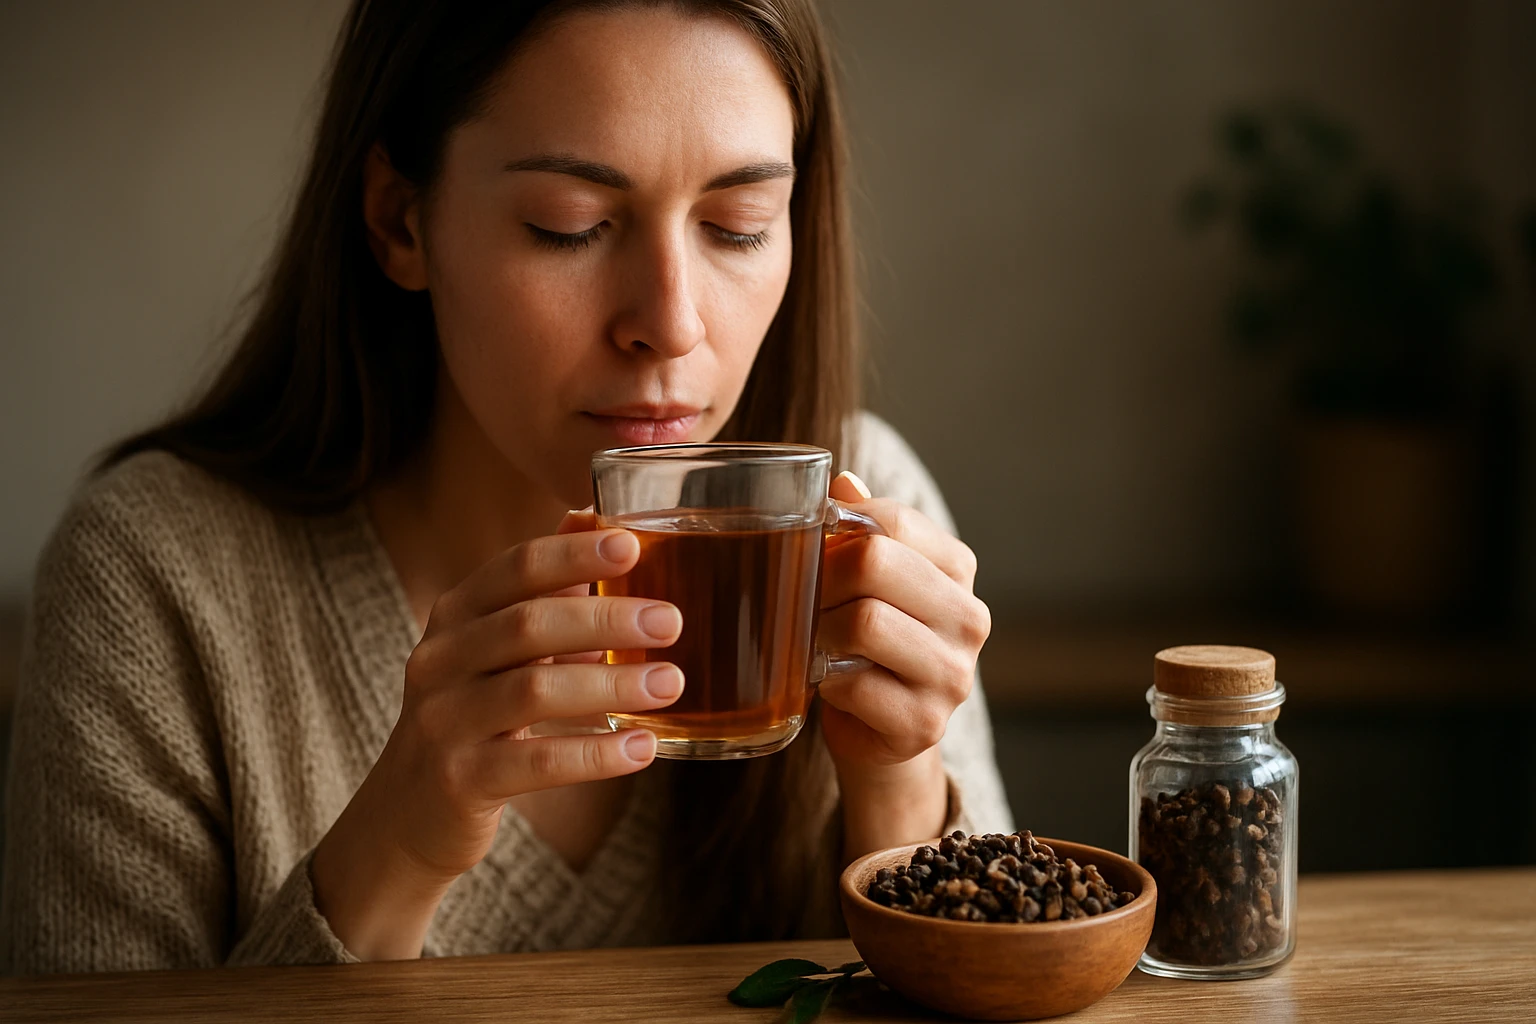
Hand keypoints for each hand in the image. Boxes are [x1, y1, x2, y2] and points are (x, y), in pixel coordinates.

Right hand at [311, 517, 683, 958]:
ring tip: (671, 683)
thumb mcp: (496, 648)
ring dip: (611, 684)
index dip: (573, 553)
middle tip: (672, 621)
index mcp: (456, 615)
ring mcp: (443, 720)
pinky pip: (537, 761)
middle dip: (605, 617)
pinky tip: (644, 747)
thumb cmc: (474, 716)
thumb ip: (543, 593)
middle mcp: (441, 659)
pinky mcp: (459, 780)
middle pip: (527, 624)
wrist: (408, 814)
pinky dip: (596, 754)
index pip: (515, 568)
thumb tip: (599, 518)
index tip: (631, 544)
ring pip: (533, 690)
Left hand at [815, 472, 990, 768]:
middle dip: (822, 576)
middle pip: (875, 562)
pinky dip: (826, 679)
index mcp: (956, 568)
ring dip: (818, 629)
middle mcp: (969, 618)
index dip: (837, 528)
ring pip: (864, 622)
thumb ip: (861, 529)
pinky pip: (854, 682)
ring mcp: (953, 674)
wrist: (879, 730)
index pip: (893, 520)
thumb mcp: (868, 580)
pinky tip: (828, 680)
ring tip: (811, 638)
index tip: (814, 548)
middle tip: (802, 597)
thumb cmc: (866, 643)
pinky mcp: (924, 723)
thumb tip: (843, 482)